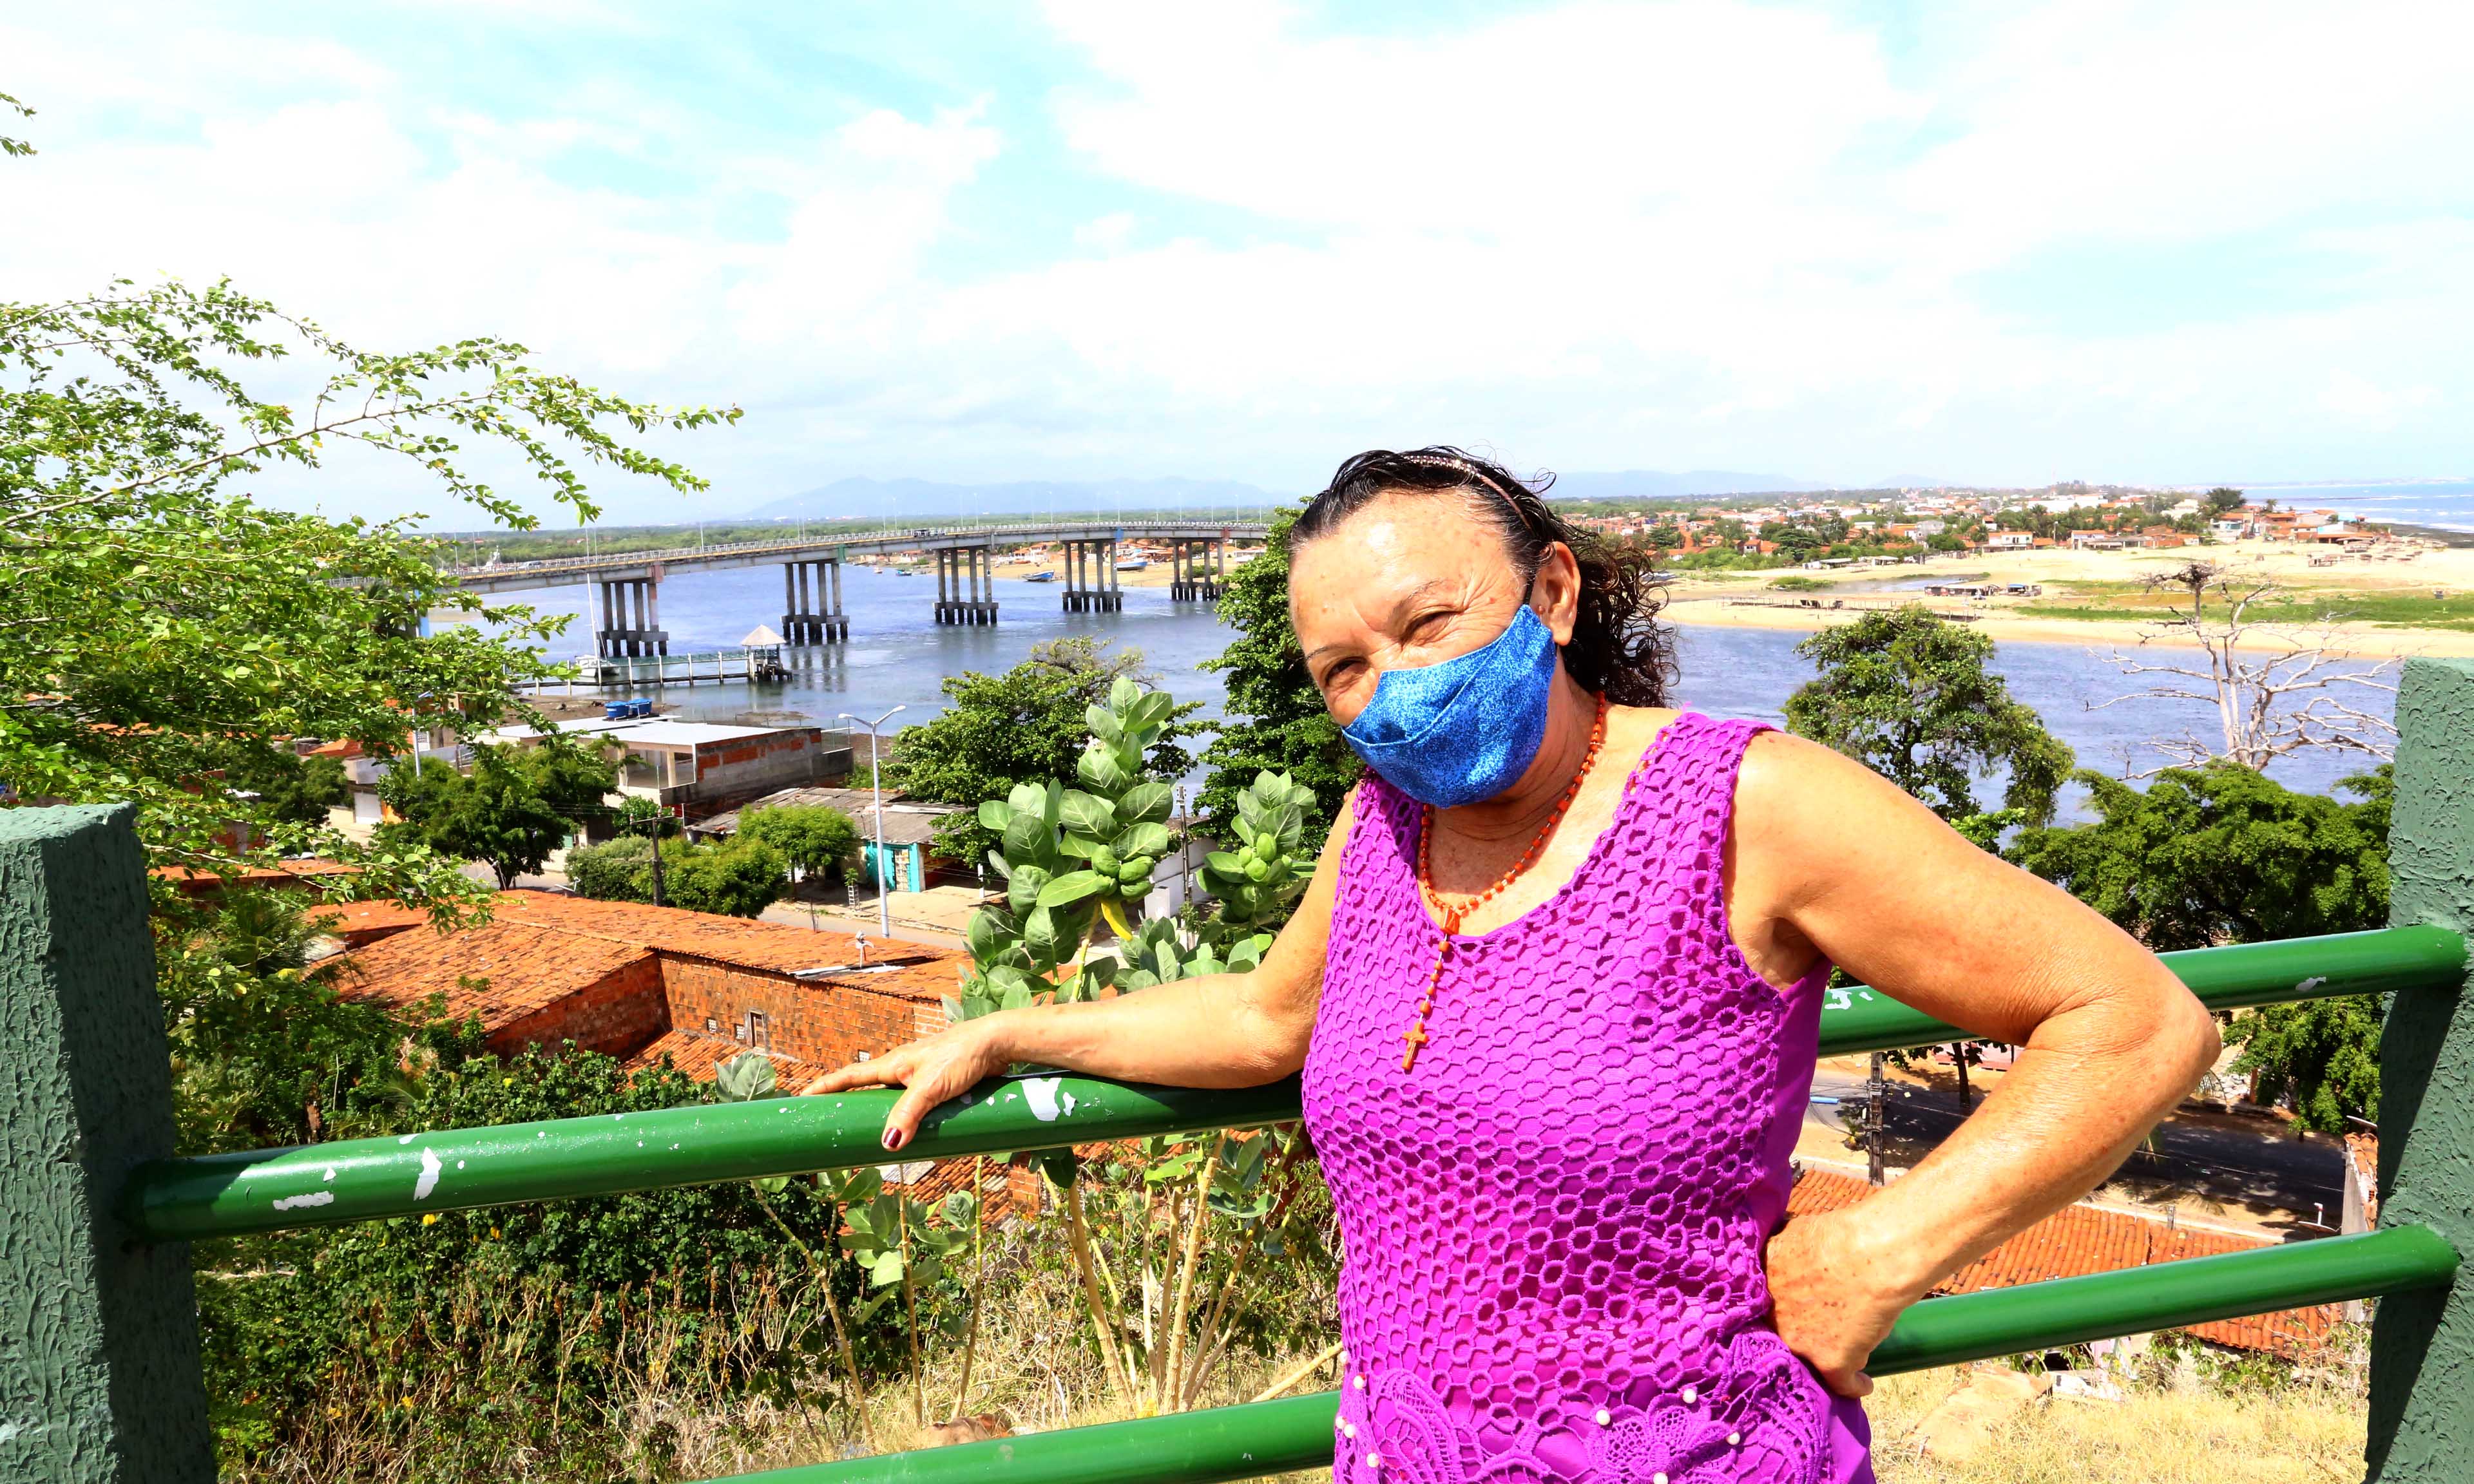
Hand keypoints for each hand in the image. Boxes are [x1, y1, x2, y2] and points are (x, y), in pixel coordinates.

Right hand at [801, 1019, 1010, 1152]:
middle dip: (851, 1105)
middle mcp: (903, 1068)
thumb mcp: (931, 1087)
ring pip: (894, 1099)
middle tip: (834, 1124)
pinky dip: (911, 1118)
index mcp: (894, 1063)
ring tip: (872, 1136)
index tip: (803, 1097)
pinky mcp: (940, 1083)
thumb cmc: (962, 1056)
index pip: (850, 1076)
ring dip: (884, 1115)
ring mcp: (921, 1076)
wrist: (997, 1043)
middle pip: (869, 1089)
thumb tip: (886, 1144)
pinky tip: (916, 1132)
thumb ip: (909, 1114)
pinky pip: (917, 1104)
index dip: (826, 1086)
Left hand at [1763, 1206, 1924, 1397]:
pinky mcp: (1831, 1363)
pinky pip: (1842, 1384)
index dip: (1778, 1311)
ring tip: (1841, 1358)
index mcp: (1761, 1286)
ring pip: (1810, 1361)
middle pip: (1782, 1335)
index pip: (1759, 1308)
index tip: (1790, 1313)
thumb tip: (1785, 1252)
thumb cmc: (1841, 1236)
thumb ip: (1782, 1252)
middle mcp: (1773, 1318)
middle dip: (1797, 1335)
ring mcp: (1800, 1343)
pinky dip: (1855, 1385)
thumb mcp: (1793, 1236)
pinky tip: (1863, 1383)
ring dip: (1823, 1361)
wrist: (1873, 1255)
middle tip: (1816, 1334)